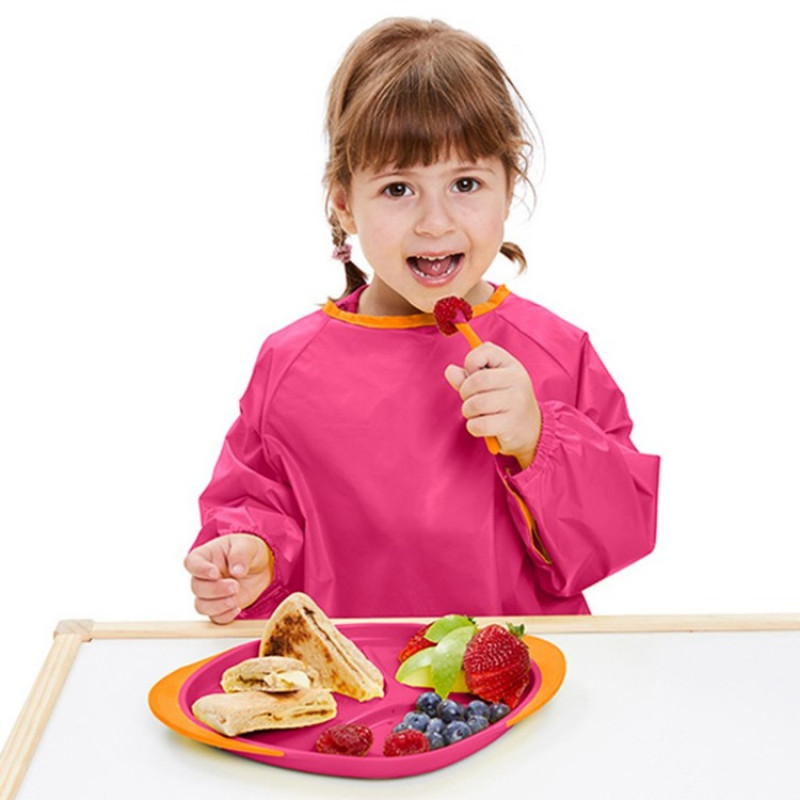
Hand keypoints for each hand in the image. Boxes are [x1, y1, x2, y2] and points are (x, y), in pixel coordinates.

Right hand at [184, 533, 273, 623]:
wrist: (261, 567)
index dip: (199, 570)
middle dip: (215, 590)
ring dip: (218, 606)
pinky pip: (214, 618)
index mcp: (206, 556)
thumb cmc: (249, 550)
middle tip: (235, 586)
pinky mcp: (219, 607)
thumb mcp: (248, 545)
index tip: (215, 573)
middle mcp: (203, 576)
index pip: (191, 563)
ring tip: (236, 599)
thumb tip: (236, 571)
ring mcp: (210, 593)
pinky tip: (237, 608)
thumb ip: (240, 555)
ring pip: (201, 606)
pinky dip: (225, 616)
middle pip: (197, 587)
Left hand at [444, 342, 541, 468]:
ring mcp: (516, 403)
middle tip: (470, 399)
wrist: (533, 429)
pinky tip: (482, 426)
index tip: (474, 375)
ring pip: (476, 404)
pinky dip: (473, 427)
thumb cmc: (506, 402)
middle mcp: (517, 381)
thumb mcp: (492, 383)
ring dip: (468, 411)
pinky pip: (479, 425)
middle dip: (465, 392)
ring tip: (477, 413)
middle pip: (476, 381)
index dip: (470, 364)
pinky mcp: (511, 425)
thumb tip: (450, 371)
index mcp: (511, 365)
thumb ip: (468, 376)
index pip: (484, 351)